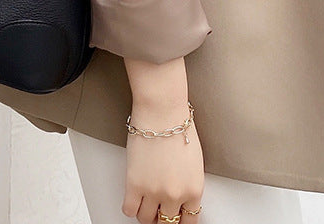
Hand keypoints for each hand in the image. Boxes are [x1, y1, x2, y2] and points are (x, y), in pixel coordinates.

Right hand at [122, 58, 203, 222]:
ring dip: (145, 210)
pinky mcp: (134, 184)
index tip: (174, 216)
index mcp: (194, 189)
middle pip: (167, 223)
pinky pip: (129, 210)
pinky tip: (132, 195)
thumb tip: (180, 194)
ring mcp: (154, 191)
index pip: (189, 221)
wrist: (161, 110)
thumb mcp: (194, 161)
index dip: (180, 220)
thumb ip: (188, 183)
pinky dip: (130, 205)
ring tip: (144, 198)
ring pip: (146, 219)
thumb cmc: (178, 126)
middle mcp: (175, 194)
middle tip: (157, 207)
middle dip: (162, 215)